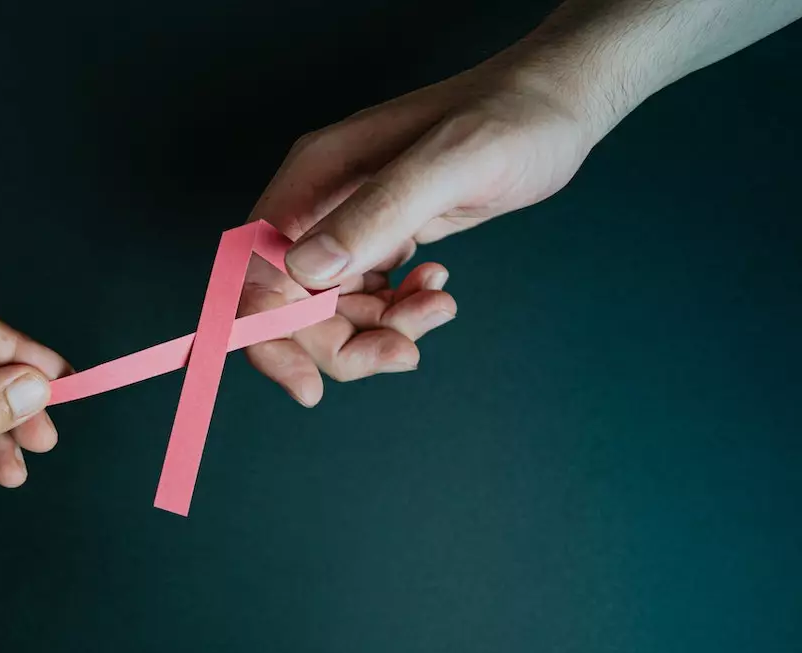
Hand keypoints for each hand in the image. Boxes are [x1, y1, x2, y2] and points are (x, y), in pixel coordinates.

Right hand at [242, 60, 600, 403]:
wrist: (557, 104)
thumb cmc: (512, 119)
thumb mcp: (451, 164)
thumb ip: (378, 212)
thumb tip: (309, 270)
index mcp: (316, 179)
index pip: (256, 272)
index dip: (266, 337)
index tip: (307, 387)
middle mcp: (321, 204)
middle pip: (293, 306)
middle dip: (342, 343)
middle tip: (404, 353)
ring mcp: (349, 222)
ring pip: (332, 310)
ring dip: (380, 330)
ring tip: (437, 308)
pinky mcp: (382, 236)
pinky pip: (367, 298)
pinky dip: (398, 311)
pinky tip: (436, 288)